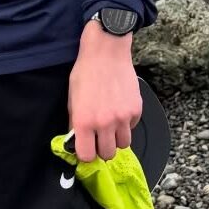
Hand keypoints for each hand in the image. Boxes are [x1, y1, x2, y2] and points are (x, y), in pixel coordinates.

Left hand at [68, 20, 141, 162]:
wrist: (106, 53)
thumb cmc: (86, 72)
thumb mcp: (72, 98)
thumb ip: (75, 122)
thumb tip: (77, 139)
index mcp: (84, 122)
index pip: (87, 156)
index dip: (86, 154)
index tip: (86, 149)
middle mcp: (104, 123)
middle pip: (107, 154)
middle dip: (102, 148)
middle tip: (99, 138)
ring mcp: (122, 118)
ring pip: (123, 144)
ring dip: (116, 139)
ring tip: (110, 126)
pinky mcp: (136, 110)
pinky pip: (132, 128)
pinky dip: (126, 125)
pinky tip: (119, 110)